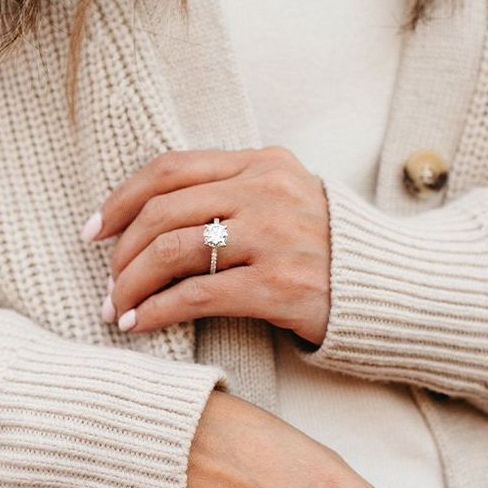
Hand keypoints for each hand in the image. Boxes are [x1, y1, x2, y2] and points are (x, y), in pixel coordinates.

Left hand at [81, 146, 331, 345]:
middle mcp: (266, 192)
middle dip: (121, 250)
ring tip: (116, 308)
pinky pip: (196, 295)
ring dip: (131, 283)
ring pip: (172, 251)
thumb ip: (233, 192)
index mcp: (263, 164)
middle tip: (107, 282)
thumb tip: (153, 216)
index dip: (122, 199)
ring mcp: (273, 238)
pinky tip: (138, 324)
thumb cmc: (330, 248)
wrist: (393, 287)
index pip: (171, 168)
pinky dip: (156, 310)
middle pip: (162, 210)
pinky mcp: (278, 286)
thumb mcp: (288, 198)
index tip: (95, 228)